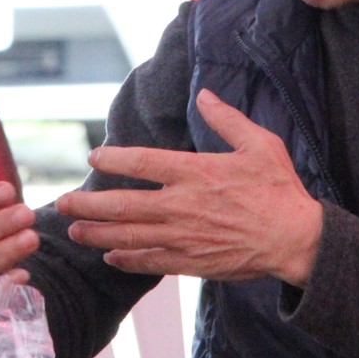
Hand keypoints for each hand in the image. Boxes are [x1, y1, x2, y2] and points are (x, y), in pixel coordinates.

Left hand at [54, 90, 321, 284]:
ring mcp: (184, 237)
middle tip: (61, 203)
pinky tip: (110, 256)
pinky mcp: (192, 262)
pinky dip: (127, 259)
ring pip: (129, 236)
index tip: (93, 158)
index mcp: (195, 172)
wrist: (297, 239)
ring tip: (73, 231)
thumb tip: (204, 95)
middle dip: (88, 205)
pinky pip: (151, 262)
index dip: (113, 159)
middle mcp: (182, 205)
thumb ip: (226, 119)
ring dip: (97, 234)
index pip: (142, 162)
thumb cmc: (279, 189)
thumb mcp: (259, 144)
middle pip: (123, 205)